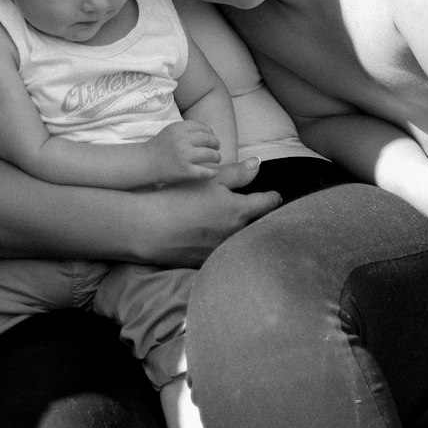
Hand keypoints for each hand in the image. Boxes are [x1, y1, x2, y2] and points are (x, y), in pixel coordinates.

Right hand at [134, 159, 280, 266]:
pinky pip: (225, 254)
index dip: (272, 198)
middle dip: (260, 218)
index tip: (276, 196)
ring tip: (238, 224)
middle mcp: (236, 234)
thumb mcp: (209, 178)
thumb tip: (259, 164)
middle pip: (256, 225)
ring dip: (244, 233)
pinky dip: (227, 247)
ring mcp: (223, 251)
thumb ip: (237, 173)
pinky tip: (215, 239)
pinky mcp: (208, 263)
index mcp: (239, 211)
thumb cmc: (180, 197)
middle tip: (261, 209)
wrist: (150, 228)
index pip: (266, 204)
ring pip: (241, 240)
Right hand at [146, 119, 221, 181]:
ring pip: (210, 155)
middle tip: (217, 148)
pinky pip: (205, 172)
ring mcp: (184, 156)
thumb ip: (188, 129)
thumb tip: (210, 132)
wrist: (147, 162)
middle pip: (209, 140)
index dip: (211, 132)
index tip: (212, 137)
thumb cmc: (161, 146)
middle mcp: (183, 140)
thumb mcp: (172, 130)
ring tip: (217, 159)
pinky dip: (212, 173)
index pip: (203, 127)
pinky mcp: (185, 171)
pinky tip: (214, 172)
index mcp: (180, 128)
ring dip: (217, 157)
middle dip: (216, 144)